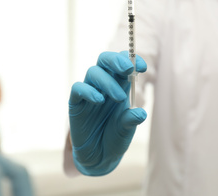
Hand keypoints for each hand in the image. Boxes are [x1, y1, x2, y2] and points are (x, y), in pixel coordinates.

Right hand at [69, 51, 146, 175]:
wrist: (98, 157)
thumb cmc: (114, 139)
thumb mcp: (126, 130)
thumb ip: (130, 120)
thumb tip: (140, 113)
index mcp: (119, 86)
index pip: (122, 64)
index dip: (131, 60)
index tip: (142, 67)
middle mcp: (103, 85)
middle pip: (104, 60)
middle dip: (116, 60)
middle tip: (127, 69)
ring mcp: (88, 93)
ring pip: (93, 72)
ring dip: (107, 81)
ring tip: (119, 98)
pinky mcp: (76, 103)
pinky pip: (78, 88)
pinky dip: (88, 91)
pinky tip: (99, 100)